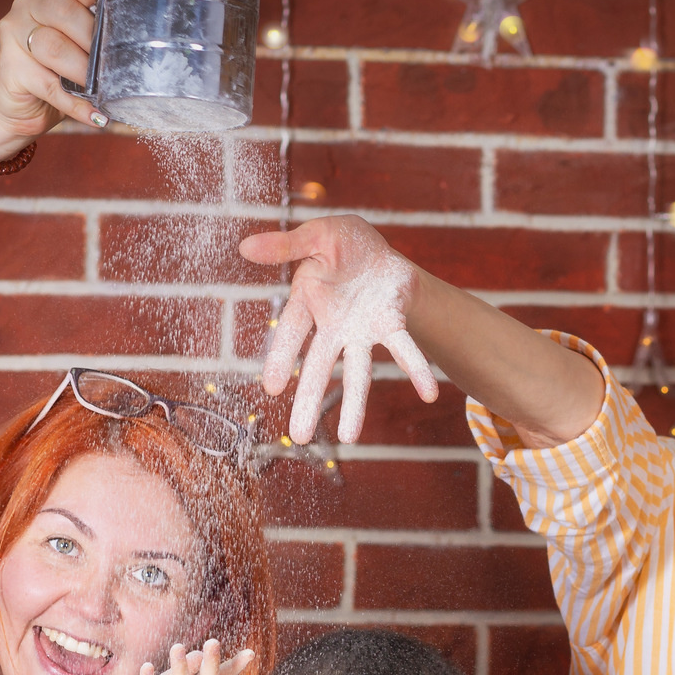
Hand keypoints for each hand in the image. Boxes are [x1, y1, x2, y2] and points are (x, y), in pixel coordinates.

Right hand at [0, 0, 104, 145]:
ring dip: (83, 72)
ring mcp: (14, 35)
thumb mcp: (80, 46)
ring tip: (100, 89)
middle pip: (63, 10)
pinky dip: (77, 105)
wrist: (23, 107)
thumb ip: (96, 36)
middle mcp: (28, 5)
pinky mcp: (10, 69)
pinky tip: (96, 115)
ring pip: (53, 47)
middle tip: (109, 63)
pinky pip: (50, 86)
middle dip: (92, 39)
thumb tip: (131, 49)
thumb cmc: (60, 72)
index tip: (99, 6)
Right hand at [238, 215, 440, 443]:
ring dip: (355, 405)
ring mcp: (362, 332)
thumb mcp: (316, 235)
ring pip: (357, 372)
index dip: (281, 357)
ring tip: (350, 438)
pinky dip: (418, 370)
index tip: (272, 388)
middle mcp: (333, 326)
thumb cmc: (343, 244)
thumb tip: (245, 247)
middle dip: (310, 399)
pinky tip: (430, 394)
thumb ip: (286, 246)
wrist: (382, 254)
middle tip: (299, 437)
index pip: (292, 333)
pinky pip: (405, 350)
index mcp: (309, 302)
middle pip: (319, 366)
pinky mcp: (391, 327)